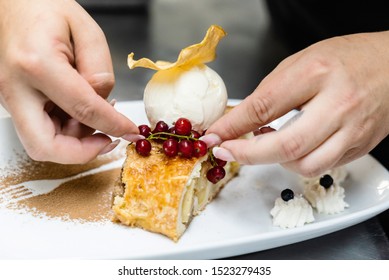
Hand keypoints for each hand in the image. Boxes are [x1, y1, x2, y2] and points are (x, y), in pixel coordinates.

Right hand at [0, 0, 138, 163]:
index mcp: (37, 64)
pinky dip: (65, 130)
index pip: (84, 109)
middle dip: (82, 152)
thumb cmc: (45, 8)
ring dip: (75, 140)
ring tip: (96, 115)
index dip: (113, 125)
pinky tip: (80, 112)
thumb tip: (104, 105)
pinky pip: (41, 130)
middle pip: (45, 146)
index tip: (131, 132)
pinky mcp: (14, 102)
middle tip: (107, 141)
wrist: (12, 5)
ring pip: (42, 143)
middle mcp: (16, 88)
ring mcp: (10, 98)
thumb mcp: (86, 30)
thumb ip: (99, 70)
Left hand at [204, 32, 388, 176]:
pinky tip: (291, 147)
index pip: (263, 107)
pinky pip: (322, 167)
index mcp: (317, 74)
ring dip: (274, 161)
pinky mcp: (360, 147)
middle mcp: (338, 105)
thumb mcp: (301, 62)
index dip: (232, 126)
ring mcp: (353, 130)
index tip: (214, 136)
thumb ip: (270, 92)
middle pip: (285, 146)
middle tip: (228, 152)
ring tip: (265, 144)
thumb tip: (238, 120)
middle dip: (247, 155)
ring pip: (304, 166)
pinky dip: (298, 162)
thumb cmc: (346, 58)